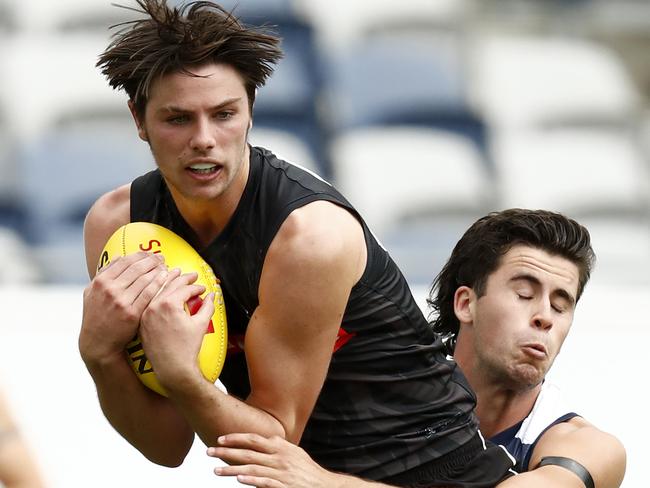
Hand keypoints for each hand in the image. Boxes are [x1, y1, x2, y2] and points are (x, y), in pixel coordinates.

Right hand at [79, 252, 171, 366]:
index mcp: (100, 281)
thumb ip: (104, 274)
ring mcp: (121, 301)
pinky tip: (166, 278)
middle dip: (152, 260)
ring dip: (157, 270)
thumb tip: (119, 257)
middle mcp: (110, 289)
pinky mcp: (132, 313)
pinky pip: (149, 294)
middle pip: (136, 268)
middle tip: (162, 258)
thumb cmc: (96, 316)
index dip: (140, 255)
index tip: (150, 254)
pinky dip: (158, 283)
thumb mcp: (92, 293)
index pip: (124, 261)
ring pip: (144, 279)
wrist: (98, 342)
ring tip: (166, 267)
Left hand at [138, 271, 213, 389]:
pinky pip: (148, 304)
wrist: (172, 369)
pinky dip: (156, 296)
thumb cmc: (187, 348)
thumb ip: (207, 306)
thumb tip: (212, 296)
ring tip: (174, 276)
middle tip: (191, 276)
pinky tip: (161, 293)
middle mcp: (154, 307)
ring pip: (156, 292)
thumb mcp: (201, 324)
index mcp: (168, 304)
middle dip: (182, 279)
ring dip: (166, 283)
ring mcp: (145, 315)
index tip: (202, 288)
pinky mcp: (141, 323)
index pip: (184, 288)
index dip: (196, 286)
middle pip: (168, 285)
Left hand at [208, 433, 338, 487]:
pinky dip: (251, 481)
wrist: (324, 486)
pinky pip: (264, 482)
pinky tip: (239, 480)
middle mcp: (279, 457)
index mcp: (281, 447)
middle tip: (209, 451)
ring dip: (231, 469)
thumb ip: (278, 447)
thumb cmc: (307, 471)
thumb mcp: (294, 453)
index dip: (236, 438)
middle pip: (247, 452)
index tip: (221, 439)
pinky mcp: (283, 486)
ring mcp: (281, 472)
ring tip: (215, 470)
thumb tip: (264, 441)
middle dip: (226, 451)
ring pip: (251, 468)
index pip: (253, 439)